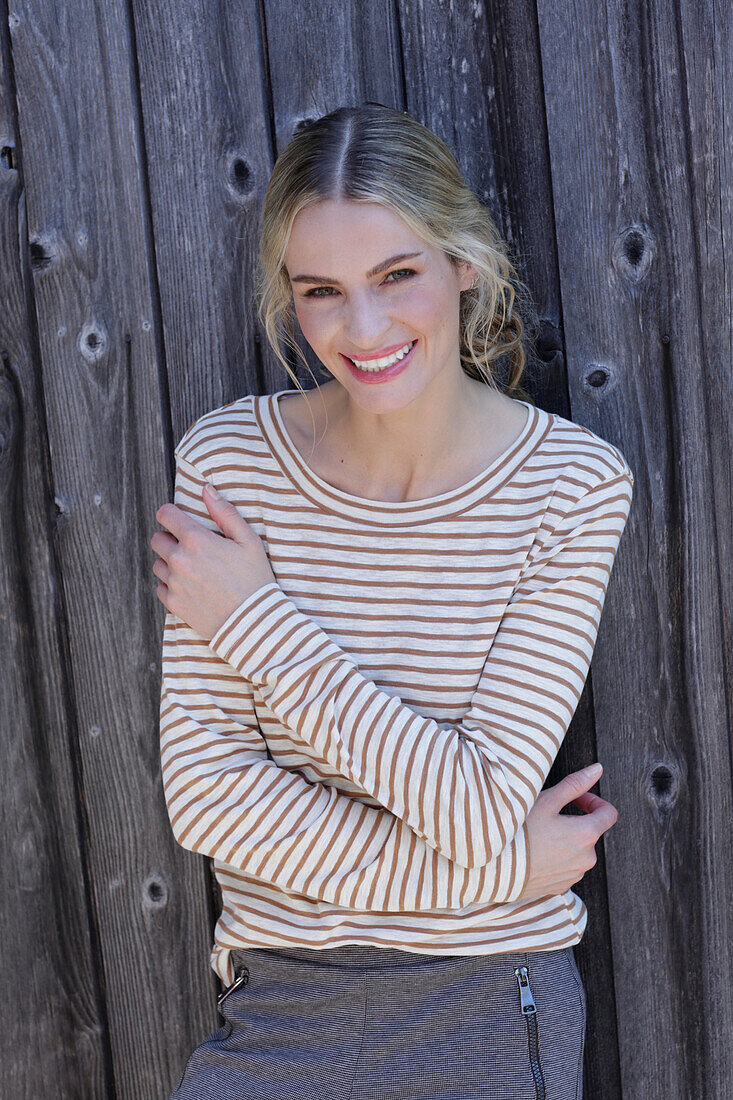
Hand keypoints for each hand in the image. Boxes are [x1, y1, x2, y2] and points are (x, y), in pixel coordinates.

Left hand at [150, 482, 276, 639]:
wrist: (253, 622)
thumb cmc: (254, 579)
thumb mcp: (248, 541)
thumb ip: (225, 513)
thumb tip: (206, 490)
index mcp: (196, 540)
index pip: (165, 515)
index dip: (171, 514)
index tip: (179, 519)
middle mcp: (179, 559)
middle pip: (157, 539)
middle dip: (171, 539)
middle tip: (192, 548)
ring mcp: (174, 583)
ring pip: (158, 564)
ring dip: (171, 563)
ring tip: (194, 570)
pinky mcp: (173, 603)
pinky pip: (161, 588)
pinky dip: (172, 586)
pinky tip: (192, 588)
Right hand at [521, 764, 617, 901]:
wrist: (495, 868)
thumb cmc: (519, 831)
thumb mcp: (546, 801)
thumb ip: (575, 784)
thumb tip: (597, 769)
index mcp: (586, 834)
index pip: (609, 814)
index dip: (594, 801)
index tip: (576, 800)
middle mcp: (586, 858)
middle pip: (591, 832)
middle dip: (575, 821)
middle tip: (549, 815)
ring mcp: (574, 875)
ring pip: (578, 850)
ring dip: (566, 840)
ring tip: (539, 835)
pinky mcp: (561, 887)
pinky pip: (566, 867)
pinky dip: (557, 858)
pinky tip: (536, 852)